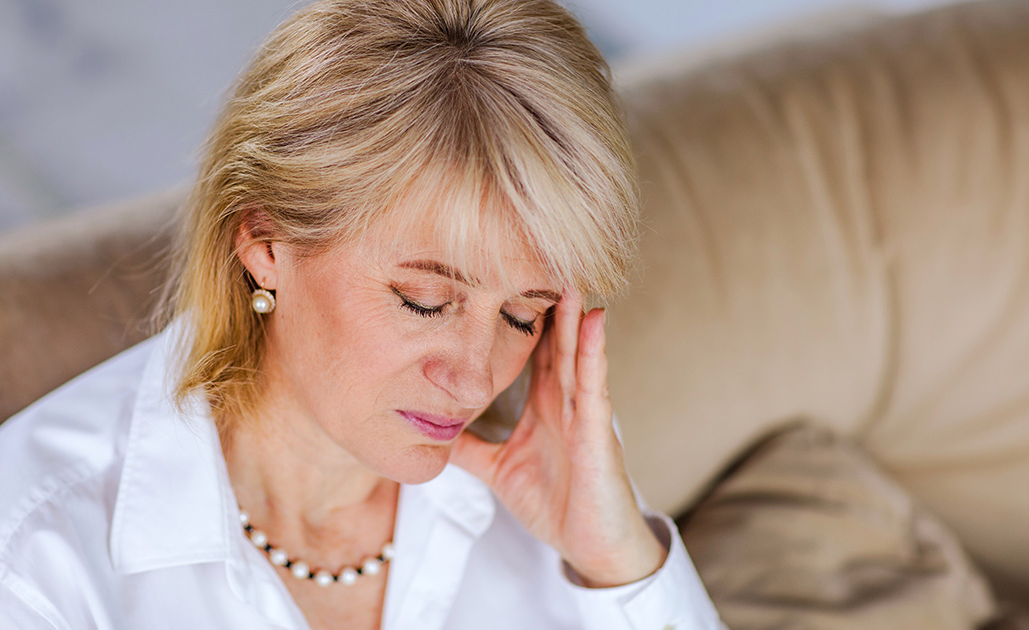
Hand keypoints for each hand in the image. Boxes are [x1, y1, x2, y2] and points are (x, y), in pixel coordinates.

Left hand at [450, 288, 665, 586]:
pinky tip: (594, 320)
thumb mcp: (499, 468)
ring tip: (565, 271)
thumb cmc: (556, 502)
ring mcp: (585, 412)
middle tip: (532, 253)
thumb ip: (470, 447)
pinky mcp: (600, 433)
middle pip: (553, 338)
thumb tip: (429, 430)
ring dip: (572, 312)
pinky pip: (596, 386)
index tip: (494, 273)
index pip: (529, 348)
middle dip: (545, 298)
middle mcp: (566, 399)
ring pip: (577, 351)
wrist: (593, 547)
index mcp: (544, 403)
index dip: (515, 312)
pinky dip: (594, 351)